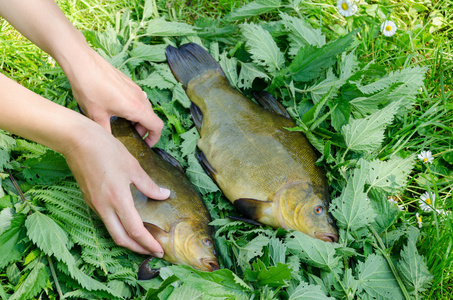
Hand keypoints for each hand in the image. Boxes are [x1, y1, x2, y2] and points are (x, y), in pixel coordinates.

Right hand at [63, 122, 169, 255]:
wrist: (77, 140)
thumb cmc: (106, 149)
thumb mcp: (132, 166)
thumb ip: (148, 185)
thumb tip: (164, 195)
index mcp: (118, 200)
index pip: (135, 231)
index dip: (148, 243)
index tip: (159, 250)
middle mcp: (104, 207)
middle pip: (121, 239)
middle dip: (138, 248)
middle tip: (152, 251)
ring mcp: (94, 204)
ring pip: (112, 231)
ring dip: (128, 239)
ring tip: (143, 240)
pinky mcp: (89, 199)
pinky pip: (105, 220)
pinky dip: (119, 228)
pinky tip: (127, 222)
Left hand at [66, 48, 162, 146]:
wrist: (82, 63)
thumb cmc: (89, 87)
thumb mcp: (96, 115)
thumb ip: (106, 132)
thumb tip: (108, 143)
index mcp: (136, 108)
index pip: (157, 126)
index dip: (154, 138)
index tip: (146, 145)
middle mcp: (140, 97)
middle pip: (151, 118)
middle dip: (144, 130)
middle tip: (130, 136)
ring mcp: (135, 89)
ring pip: (144, 108)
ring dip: (138, 119)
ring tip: (123, 124)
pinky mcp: (128, 83)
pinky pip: (138, 99)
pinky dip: (133, 109)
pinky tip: (116, 110)